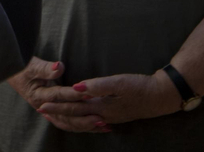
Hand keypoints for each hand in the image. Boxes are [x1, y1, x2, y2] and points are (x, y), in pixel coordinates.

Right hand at [6, 58, 105, 133]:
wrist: (12, 72)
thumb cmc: (22, 66)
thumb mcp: (32, 65)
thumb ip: (46, 68)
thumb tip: (59, 67)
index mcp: (38, 95)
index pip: (59, 96)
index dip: (74, 95)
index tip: (89, 93)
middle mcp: (44, 107)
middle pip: (65, 116)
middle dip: (83, 118)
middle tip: (101, 119)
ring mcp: (49, 111)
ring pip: (68, 123)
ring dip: (85, 126)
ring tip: (103, 126)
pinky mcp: (54, 112)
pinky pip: (68, 122)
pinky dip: (81, 126)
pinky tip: (95, 127)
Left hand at [35, 72, 181, 130]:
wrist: (161, 97)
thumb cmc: (140, 87)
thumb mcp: (119, 82)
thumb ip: (97, 85)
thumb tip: (77, 87)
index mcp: (102, 106)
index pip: (74, 107)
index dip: (58, 106)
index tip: (42, 104)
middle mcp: (103, 115)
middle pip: (76, 117)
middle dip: (58, 114)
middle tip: (41, 111)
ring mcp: (110, 117)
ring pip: (83, 121)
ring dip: (68, 118)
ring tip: (56, 115)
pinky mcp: (115, 115)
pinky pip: (92, 121)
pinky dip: (81, 121)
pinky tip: (81, 119)